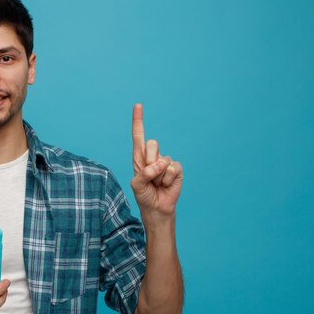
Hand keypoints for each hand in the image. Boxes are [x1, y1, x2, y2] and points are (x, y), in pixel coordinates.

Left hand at [131, 103, 182, 220]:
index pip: (138, 136)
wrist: (157, 208)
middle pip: (152, 144)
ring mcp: (166, 162)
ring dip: (158, 176)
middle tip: (149, 176)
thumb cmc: (144, 195)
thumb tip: (159, 164)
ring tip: (157, 184)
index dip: (138, 120)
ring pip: (162, 160)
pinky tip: (165, 185)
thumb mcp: (137, 185)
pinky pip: (172, 169)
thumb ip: (144, 173)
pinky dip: (167, 179)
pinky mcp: (176, 169)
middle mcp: (153, 156)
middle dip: (149, 161)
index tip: (138, 105)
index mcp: (139, 157)